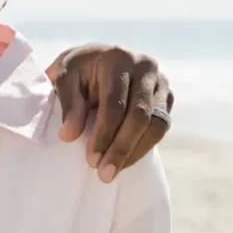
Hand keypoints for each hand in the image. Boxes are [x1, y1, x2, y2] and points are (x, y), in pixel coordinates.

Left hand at [49, 44, 173, 182]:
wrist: (95, 59)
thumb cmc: (77, 71)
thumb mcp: (64, 79)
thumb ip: (69, 105)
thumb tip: (69, 136)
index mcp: (118, 58)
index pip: (115, 103)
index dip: (104, 134)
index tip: (91, 160)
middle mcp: (145, 67)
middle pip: (140, 116)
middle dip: (121, 148)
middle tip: (104, 174)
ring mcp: (160, 81)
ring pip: (157, 125)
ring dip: (135, 152)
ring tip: (113, 172)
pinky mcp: (167, 96)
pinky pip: (162, 127)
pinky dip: (144, 147)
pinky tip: (125, 160)